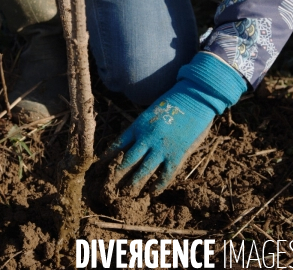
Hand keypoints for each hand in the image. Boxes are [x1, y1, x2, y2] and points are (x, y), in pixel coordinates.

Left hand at [107, 52, 246, 194]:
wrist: (194, 97)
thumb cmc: (173, 102)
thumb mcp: (152, 112)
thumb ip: (143, 128)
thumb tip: (131, 144)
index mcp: (138, 125)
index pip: (117, 144)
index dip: (107, 158)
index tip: (98, 168)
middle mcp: (146, 137)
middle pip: (127, 160)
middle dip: (116, 176)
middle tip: (108, 189)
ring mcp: (161, 147)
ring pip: (143, 170)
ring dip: (133, 184)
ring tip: (125, 195)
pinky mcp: (177, 153)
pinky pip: (165, 174)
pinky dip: (158, 186)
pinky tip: (152, 193)